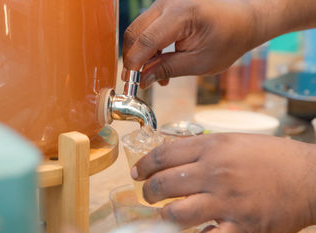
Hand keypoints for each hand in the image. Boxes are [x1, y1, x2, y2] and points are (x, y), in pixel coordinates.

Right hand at [122, 0, 259, 87]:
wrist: (244, 19)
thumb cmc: (229, 40)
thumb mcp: (200, 63)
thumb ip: (168, 69)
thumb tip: (142, 80)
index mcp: (183, 14)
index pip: (147, 40)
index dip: (134, 64)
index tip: (130, 82)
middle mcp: (170, 1)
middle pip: (135, 31)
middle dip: (132, 58)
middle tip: (136, 80)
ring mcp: (166, 1)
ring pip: (138, 29)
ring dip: (141, 53)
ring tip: (156, 74)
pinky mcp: (165, 5)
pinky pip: (147, 26)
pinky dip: (148, 45)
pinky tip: (159, 60)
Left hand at [132, 133, 315, 232]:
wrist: (310, 176)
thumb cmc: (272, 157)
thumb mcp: (233, 140)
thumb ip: (201, 147)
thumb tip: (171, 154)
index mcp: (212, 147)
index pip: (163, 154)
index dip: (144, 165)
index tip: (136, 173)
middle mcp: (215, 172)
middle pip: (163, 184)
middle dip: (148, 192)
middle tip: (149, 196)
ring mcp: (228, 201)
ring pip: (177, 214)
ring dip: (166, 218)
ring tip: (168, 217)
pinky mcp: (243, 227)